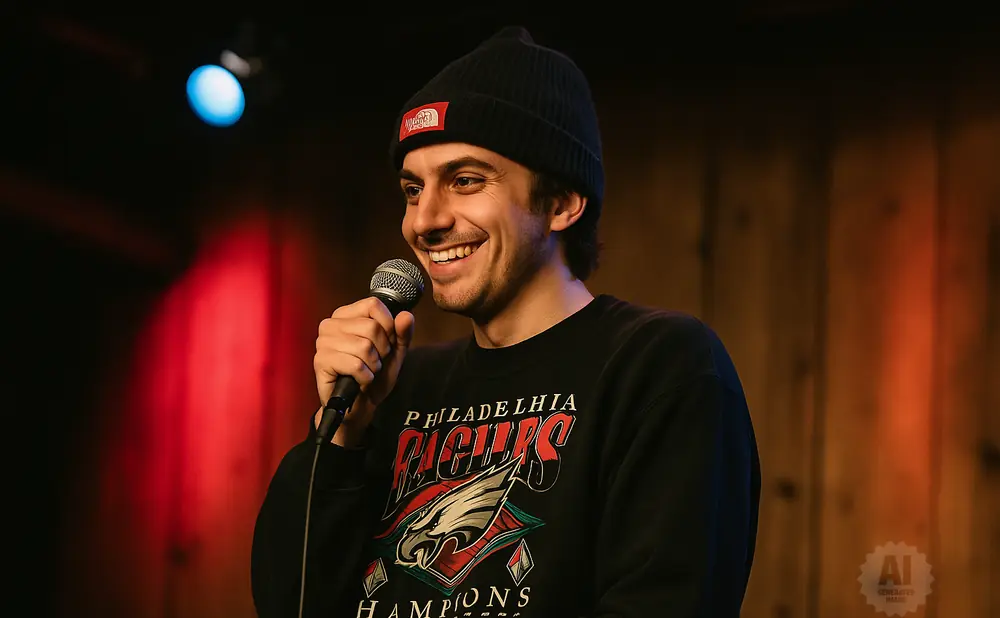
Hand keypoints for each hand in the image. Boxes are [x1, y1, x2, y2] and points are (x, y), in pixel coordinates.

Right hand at [313, 297, 415, 446]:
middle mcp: (331, 324)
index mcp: (347, 315)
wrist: (360, 405)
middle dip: (381, 350)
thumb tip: (406, 316)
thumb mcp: (394, 353)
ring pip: (364, 346)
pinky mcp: (320, 361)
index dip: (388, 326)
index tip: (386, 344)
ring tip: (366, 371)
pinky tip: (359, 380)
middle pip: (371, 327)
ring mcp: (323, 342)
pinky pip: (355, 364)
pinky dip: (365, 377)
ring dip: (373, 365)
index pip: (373, 305)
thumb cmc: (373, 376)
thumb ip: (402, 333)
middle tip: (374, 362)